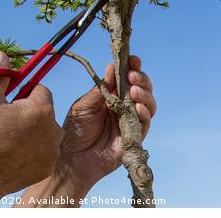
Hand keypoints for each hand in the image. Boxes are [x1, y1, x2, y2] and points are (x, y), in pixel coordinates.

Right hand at [0, 51, 62, 206]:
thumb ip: (0, 75)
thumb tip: (2, 54)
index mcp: (41, 108)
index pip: (41, 90)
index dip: (25, 94)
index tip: (11, 102)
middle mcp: (53, 128)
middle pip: (45, 110)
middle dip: (30, 112)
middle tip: (8, 122)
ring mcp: (52, 150)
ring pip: (46, 131)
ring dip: (34, 131)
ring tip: (10, 139)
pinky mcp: (48, 166)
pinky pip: (44, 150)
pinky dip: (34, 150)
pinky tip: (15, 154)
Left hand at [18, 55, 155, 206]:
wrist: (72, 160)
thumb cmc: (74, 131)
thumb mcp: (84, 105)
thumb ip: (101, 88)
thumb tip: (112, 67)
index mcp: (111, 96)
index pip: (127, 79)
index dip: (132, 68)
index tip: (133, 60)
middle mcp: (123, 106)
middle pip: (142, 88)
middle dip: (141, 79)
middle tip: (132, 76)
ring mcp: (130, 121)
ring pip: (148, 104)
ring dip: (144, 94)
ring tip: (133, 91)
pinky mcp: (134, 137)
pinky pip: (146, 123)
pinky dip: (145, 113)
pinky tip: (138, 107)